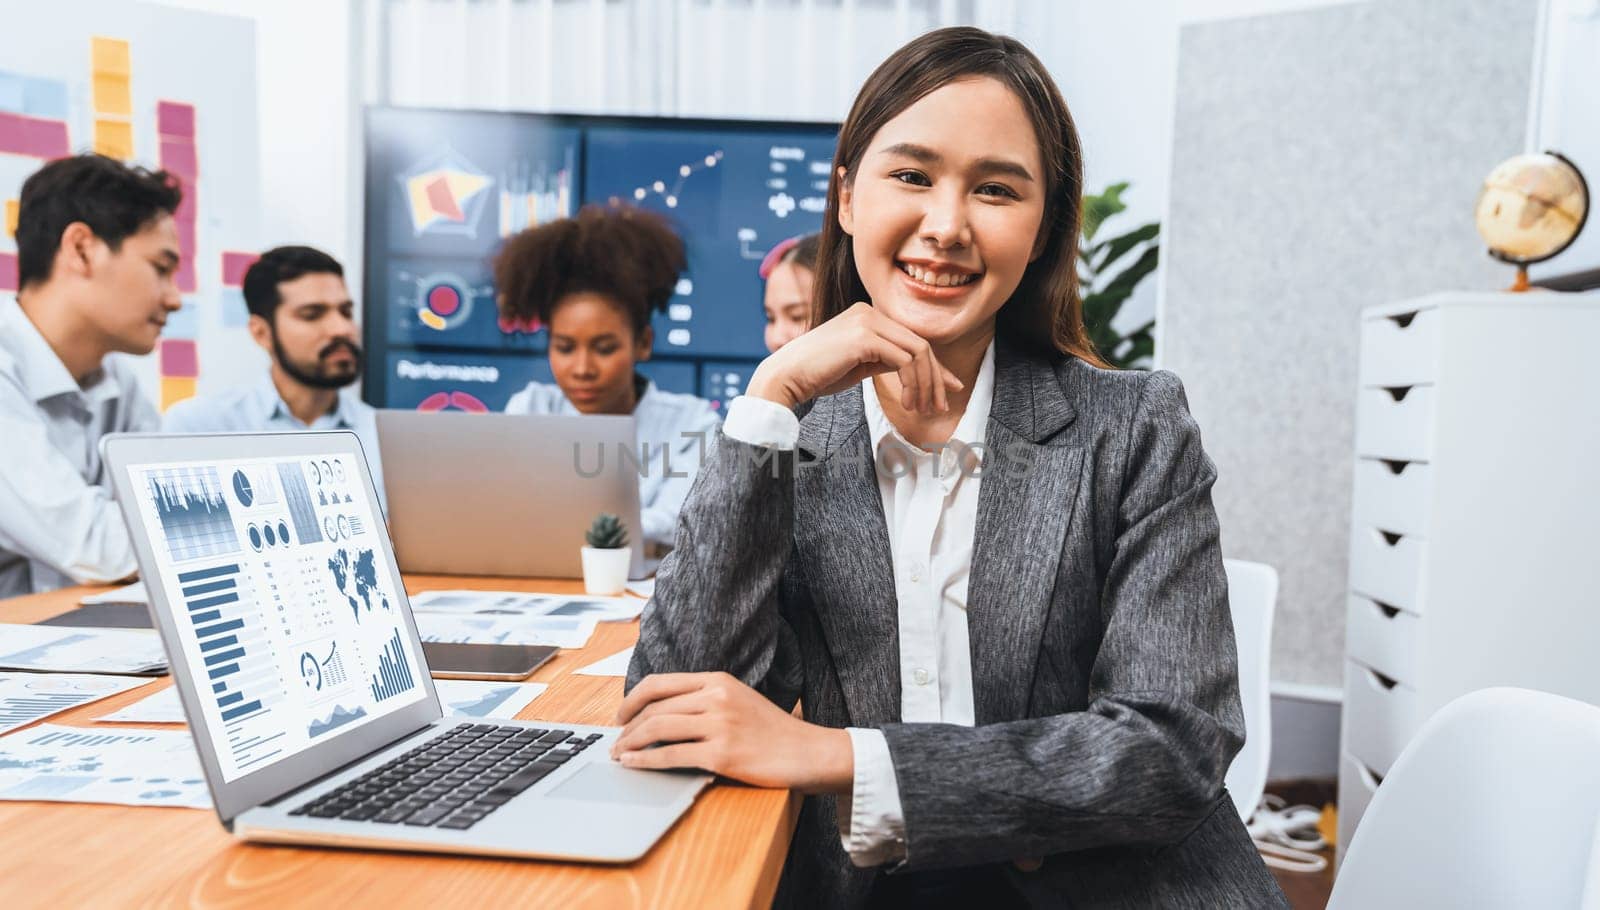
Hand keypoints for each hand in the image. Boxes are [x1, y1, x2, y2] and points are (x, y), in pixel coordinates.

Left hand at [611, 672, 853, 794]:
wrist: (808, 752)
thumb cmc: (773, 731)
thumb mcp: (739, 700)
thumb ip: (706, 699)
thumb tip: (663, 712)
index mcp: (718, 680)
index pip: (660, 682)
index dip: (632, 699)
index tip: (620, 715)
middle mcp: (716, 697)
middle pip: (654, 707)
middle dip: (627, 726)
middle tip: (615, 741)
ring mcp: (719, 725)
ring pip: (658, 728)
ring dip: (630, 743)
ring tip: (619, 755)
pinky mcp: (722, 754)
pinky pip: (671, 755)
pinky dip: (645, 761)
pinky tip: (633, 764)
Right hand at [744, 302, 962, 413]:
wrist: (785, 377)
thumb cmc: (817, 375)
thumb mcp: (860, 365)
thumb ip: (887, 361)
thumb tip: (919, 373)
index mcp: (868, 316)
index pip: (913, 340)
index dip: (936, 367)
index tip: (950, 390)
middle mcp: (870, 312)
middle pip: (921, 345)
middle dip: (936, 379)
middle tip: (939, 407)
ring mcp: (867, 321)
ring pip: (918, 352)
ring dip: (926, 385)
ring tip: (921, 410)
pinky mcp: (864, 337)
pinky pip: (904, 360)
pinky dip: (912, 384)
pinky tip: (906, 403)